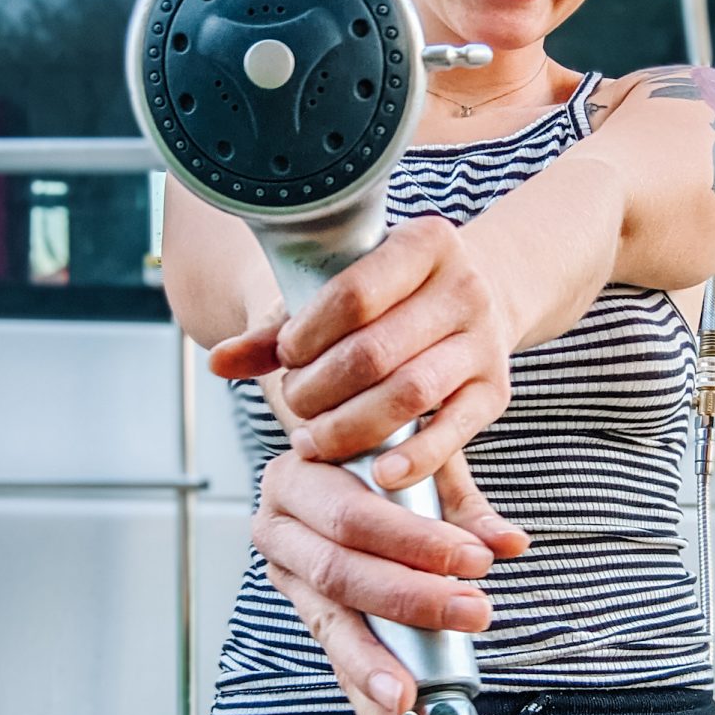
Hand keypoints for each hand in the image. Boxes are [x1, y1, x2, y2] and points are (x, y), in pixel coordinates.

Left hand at [209, 216, 515, 490]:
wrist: (477, 296)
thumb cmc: (392, 298)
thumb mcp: (340, 293)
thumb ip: (279, 328)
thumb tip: (219, 362)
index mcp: (424, 242)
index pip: (354, 293)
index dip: (309, 335)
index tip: (288, 356)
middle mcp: (463, 287)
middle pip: (376, 352)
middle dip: (321, 389)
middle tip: (296, 404)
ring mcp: (484, 341)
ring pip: (410, 394)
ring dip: (352, 426)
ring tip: (316, 440)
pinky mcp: (495, 391)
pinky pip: (453, 432)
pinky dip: (413, 457)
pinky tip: (379, 472)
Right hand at [252, 447, 528, 714]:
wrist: (332, 455)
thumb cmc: (377, 456)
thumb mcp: (418, 462)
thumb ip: (463, 505)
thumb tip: (509, 542)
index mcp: (297, 478)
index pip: (352, 516)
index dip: (412, 541)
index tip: (473, 558)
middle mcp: (278, 529)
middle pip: (339, 573)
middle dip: (409, 601)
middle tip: (471, 612)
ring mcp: (286, 576)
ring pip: (329, 625)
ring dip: (376, 665)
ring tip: (412, 699)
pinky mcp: (305, 615)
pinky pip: (335, 661)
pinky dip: (366, 702)